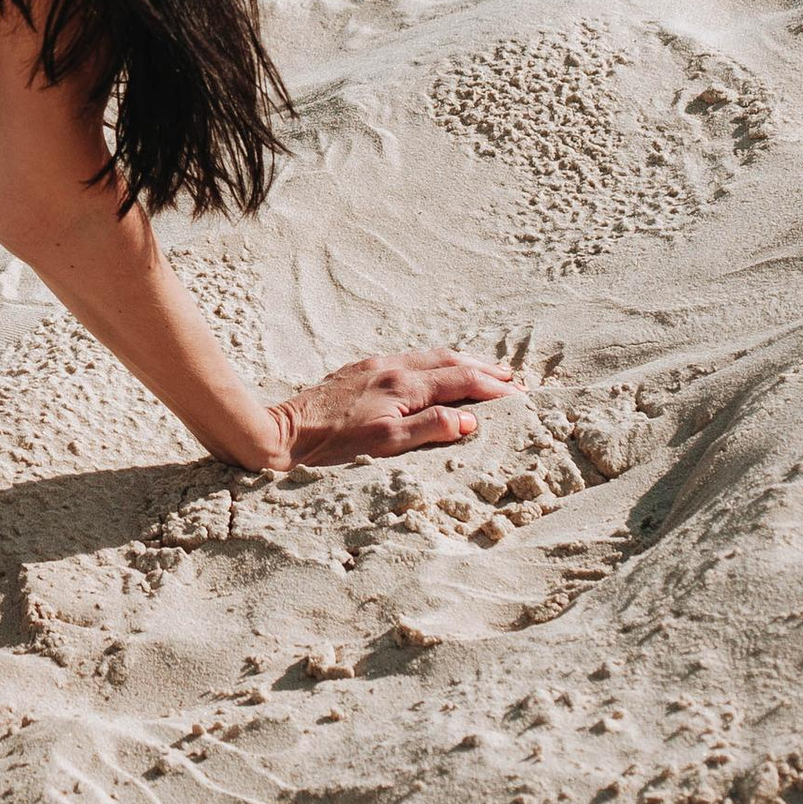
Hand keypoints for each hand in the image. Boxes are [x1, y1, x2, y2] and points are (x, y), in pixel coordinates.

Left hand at [264, 350, 517, 470]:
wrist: (282, 434)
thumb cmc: (332, 446)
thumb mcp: (386, 443)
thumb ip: (431, 427)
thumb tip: (471, 419)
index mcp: (403, 385)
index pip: (462, 381)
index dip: (494, 388)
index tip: (520, 397)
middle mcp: (391, 368)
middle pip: (450, 361)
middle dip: (484, 369)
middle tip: (512, 380)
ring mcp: (373, 367)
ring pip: (429, 357)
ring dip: (461, 364)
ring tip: (483, 373)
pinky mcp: (358, 372)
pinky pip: (409, 361)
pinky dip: (434, 366)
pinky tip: (434, 375)